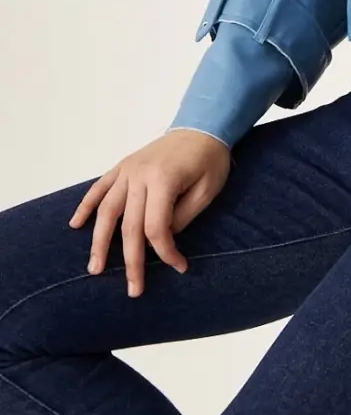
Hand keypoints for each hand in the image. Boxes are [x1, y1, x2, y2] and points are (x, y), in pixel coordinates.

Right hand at [67, 129, 231, 297]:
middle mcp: (140, 175)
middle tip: (134, 289)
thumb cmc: (209, 159)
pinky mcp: (122, 166)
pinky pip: (99, 188)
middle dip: (132, 261)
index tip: (179, 266)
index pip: (156, 227)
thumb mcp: (207, 190)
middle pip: (129, 226)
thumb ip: (182, 216)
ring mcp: (127, 170)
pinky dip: (86, 206)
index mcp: (164, 180)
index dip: (165, 252)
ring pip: (107, 211)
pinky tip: (75, 225)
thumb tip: (161, 239)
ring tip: (95, 268)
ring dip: (99, 242)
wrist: (201, 126)